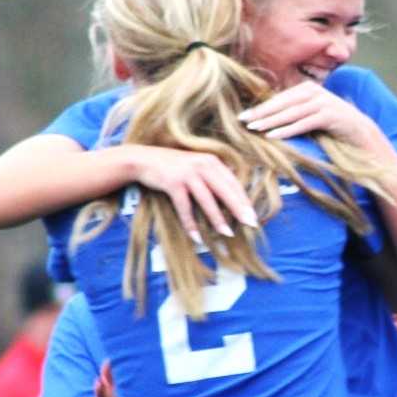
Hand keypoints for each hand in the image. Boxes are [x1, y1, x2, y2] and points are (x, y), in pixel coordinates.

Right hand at [126, 145, 256, 238]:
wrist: (143, 159)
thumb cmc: (172, 166)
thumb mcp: (196, 165)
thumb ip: (212, 175)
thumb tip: (232, 194)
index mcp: (211, 161)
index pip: (233, 182)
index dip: (244, 199)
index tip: (253, 214)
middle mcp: (202, 165)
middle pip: (225, 190)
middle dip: (239, 209)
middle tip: (250, 224)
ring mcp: (187, 173)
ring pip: (207, 200)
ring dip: (218, 219)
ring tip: (227, 233)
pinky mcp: (173, 183)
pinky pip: (185, 207)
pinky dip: (191, 223)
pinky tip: (197, 237)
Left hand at [240, 81, 380, 147]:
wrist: (361, 134)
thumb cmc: (333, 127)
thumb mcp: (312, 115)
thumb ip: (295, 112)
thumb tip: (268, 117)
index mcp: (308, 89)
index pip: (279, 99)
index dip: (261, 107)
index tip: (243, 116)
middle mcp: (315, 92)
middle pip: (282, 103)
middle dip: (261, 113)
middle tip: (242, 122)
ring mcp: (323, 103)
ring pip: (291, 113)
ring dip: (271, 121)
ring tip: (254, 129)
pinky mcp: (330, 116)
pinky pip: (304, 123)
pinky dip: (287, 130)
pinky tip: (273, 136)